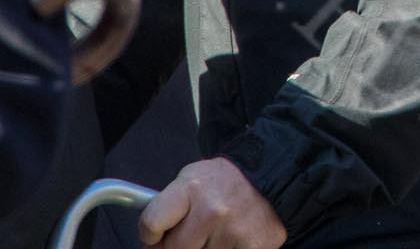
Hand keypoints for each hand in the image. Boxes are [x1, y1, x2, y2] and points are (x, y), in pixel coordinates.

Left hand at [138, 157, 286, 247]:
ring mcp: (233, 230)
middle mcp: (212, 209)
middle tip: (193, 233)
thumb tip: (152, 246)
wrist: (269, 177)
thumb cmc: (222, 183)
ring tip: (217, 231)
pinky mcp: (253, 246)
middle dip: (179, 245)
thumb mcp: (190, 180)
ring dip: (205, 248)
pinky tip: (232, 239)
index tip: (155, 238)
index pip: (152, 223)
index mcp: (191, 187)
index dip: (150, 236)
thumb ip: (168, 208)